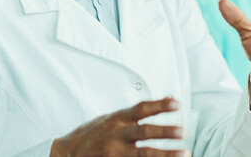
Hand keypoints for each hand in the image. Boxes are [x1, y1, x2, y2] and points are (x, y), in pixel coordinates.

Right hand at [50, 97, 188, 156]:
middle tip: (183, 131)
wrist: (67, 153)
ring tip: (184, 153)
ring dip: (165, 154)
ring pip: (143, 154)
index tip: (177, 103)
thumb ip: (138, 112)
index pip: (140, 109)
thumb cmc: (93, 134)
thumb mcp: (113, 118)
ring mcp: (115, 153)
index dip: (159, 105)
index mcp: (117, 120)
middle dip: (164, 132)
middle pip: (143, 132)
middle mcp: (116, 135)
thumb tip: (168, 99)